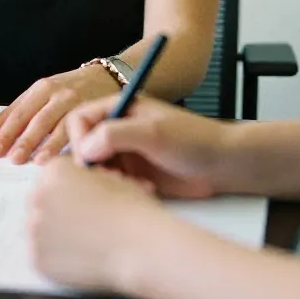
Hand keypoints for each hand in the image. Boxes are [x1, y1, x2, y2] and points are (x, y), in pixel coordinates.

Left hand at [0, 65, 119, 162]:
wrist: (105, 77)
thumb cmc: (70, 89)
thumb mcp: (42, 93)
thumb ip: (17, 112)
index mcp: (41, 88)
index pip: (19, 112)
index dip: (5, 132)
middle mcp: (58, 94)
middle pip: (36, 119)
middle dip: (23, 139)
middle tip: (11, 158)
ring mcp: (75, 103)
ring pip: (57, 124)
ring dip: (45, 143)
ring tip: (33, 160)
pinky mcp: (91, 111)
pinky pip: (77, 129)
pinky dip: (67, 143)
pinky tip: (60, 155)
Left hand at [27, 156, 162, 291]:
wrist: (138, 245)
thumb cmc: (130, 208)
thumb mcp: (111, 177)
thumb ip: (86, 177)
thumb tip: (80, 185)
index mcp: (54, 171)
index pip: (52, 174)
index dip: (70, 184)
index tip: (83, 196)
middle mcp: (37, 198)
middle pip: (41, 199)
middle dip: (58, 207)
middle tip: (84, 219)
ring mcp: (34, 231)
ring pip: (40, 228)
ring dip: (57, 231)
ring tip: (86, 238)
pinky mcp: (37, 260)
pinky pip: (42, 254)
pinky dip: (57, 256)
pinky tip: (81, 255)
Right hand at [65, 95, 229, 199]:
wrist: (221, 164)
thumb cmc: (193, 139)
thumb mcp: (153, 132)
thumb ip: (114, 135)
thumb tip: (82, 149)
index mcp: (120, 109)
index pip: (80, 119)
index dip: (78, 139)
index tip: (88, 158)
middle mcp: (119, 129)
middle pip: (82, 146)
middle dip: (91, 165)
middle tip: (110, 177)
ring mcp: (126, 152)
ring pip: (95, 169)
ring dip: (106, 180)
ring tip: (129, 185)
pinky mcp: (133, 175)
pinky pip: (112, 184)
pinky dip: (121, 190)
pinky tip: (144, 190)